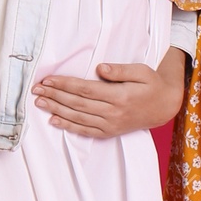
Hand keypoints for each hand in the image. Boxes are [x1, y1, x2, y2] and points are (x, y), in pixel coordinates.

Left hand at [33, 51, 186, 135]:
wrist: (164, 106)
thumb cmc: (151, 85)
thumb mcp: (141, 71)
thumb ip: (120, 70)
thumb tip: (99, 68)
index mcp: (119, 96)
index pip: (85, 89)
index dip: (65, 84)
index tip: (48, 79)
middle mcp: (113, 112)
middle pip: (77, 104)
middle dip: (55, 95)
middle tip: (37, 89)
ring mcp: (111, 124)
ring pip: (78, 117)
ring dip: (57, 110)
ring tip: (40, 102)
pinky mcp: (109, 132)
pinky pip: (85, 130)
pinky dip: (68, 126)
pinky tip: (55, 120)